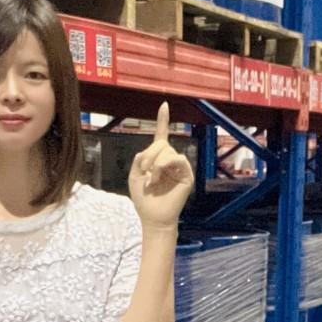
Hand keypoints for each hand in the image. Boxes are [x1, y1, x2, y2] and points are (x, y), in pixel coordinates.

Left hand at [128, 102, 194, 229]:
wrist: (153, 217)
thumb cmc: (144, 200)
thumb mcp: (134, 176)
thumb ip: (139, 160)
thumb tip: (147, 152)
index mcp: (157, 159)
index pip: (161, 137)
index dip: (162, 121)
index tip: (164, 105)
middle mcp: (169, 161)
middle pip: (161, 144)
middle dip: (150, 154)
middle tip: (144, 170)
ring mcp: (179, 168)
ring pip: (168, 151)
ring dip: (156, 163)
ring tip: (151, 178)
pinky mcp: (186, 175)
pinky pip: (178, 160)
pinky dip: (165, 165)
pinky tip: (158, 176)